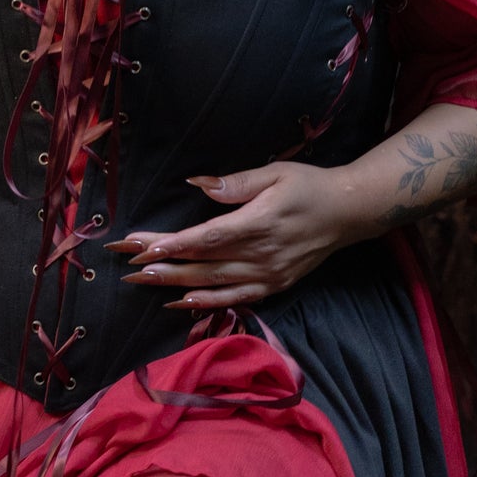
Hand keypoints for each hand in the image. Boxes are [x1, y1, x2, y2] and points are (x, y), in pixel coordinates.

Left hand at [108, 161, 356, 309]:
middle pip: (203, 263)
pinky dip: (205, 303)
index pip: (208, 237)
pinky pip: (234, 300)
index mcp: (260, 223)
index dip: (175, 244)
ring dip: (175, 284)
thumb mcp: (276, 172)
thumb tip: (198, 184)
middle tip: (128, 266)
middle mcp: (261, 255)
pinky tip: (180, 302)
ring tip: (142, 282)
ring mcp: (268, 275)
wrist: (348, 213)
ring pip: (213, 284)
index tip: (144, 246)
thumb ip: (237, 182)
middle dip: (162, 264)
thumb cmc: (309, 186)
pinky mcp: (273, 286)